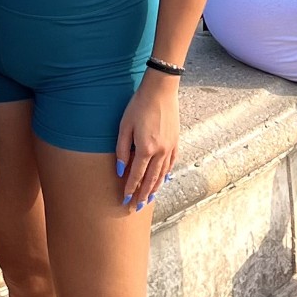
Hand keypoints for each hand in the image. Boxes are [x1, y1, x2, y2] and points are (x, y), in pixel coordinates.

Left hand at [115, 70, 179, 211]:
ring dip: (155, 188)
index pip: (137, 175)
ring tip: (149, 199)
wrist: (161, 90)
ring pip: (162, 174)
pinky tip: (163, 180)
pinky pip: (171, 164)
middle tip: (137, 207)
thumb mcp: (124, 126)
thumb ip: (121, 149)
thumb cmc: (139, 105)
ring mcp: (170, 147)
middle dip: (143, 195)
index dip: (130, 189)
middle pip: (151, 179)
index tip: (125, 200)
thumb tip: (120, 169)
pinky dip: (166, 174)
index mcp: (146, 149)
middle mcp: (160, 152)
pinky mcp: (176, 141)